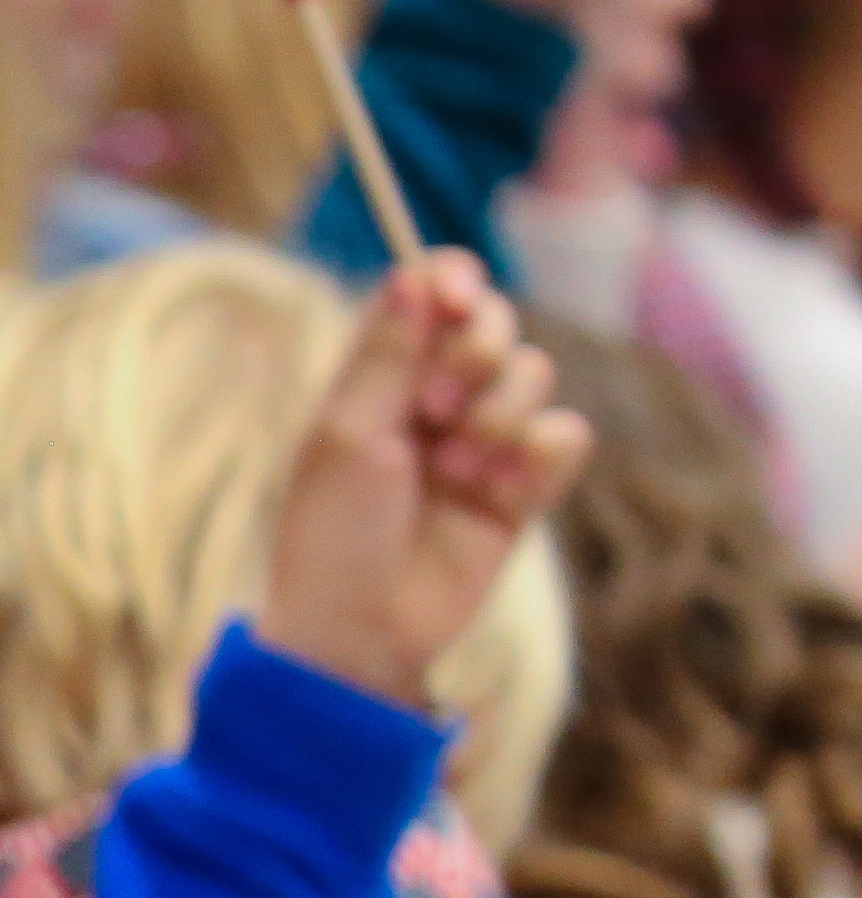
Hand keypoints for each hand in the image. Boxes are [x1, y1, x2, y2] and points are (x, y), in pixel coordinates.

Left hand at [258, 252, 589, 703]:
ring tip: (453, 471)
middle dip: (477, 352)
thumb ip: (388, 354)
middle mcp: (434, 399)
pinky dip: (537, 455)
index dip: (454, 282)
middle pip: (493, 323)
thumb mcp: (347, 435)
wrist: (361, 628)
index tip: (457, 297)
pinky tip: (496, 492)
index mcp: (380, 377)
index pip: (432, 295)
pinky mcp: (524, 485)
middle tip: (435, 407)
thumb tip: (416, 269)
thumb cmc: (332, 532)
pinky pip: (566, 434)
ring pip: (534, 374)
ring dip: (498, 416)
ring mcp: (483, 440)